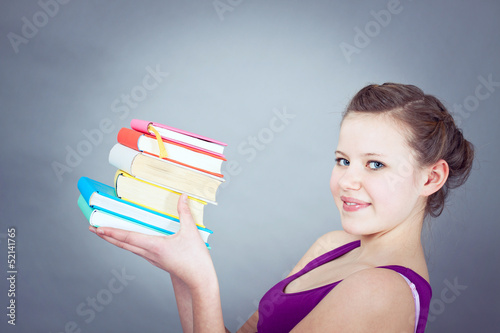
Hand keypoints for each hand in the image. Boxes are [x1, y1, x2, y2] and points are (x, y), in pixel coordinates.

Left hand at [89, 194, 214, 288]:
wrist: (199, 280)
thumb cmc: (195, 260)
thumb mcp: (191, 232)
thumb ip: (185, 213)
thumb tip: (182, 197)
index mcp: (155, 246)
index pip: (128, 237)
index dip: (112, 232)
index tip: (99, 228)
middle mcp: (150, 254)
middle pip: (123, 244)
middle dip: (107, 237)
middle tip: (93, 229)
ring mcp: (152, 259)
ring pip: (129, 248)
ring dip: (116, 241)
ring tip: (106, 234)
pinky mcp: (157, 261)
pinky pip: (137, 251)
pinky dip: (128, 244)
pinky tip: (129, 241)